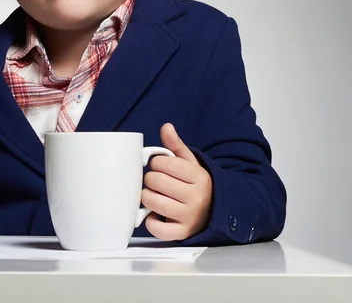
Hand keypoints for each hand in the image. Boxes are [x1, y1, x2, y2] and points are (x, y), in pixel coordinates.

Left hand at [142, 123, 211, 240]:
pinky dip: (150, 222)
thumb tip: (166, 127)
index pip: (164, 163)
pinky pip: (158, 229)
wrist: (213, 211)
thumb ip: (176, 145)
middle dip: (150, 179)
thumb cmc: (195, 184)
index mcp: (198, 177)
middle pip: (155, 181)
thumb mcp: (190, 163)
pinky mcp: (182, 233)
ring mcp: (189, 217)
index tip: (159, 166)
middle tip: (155, 181)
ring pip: (153, 202)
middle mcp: (195, 197)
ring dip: (147, 197)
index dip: (155, 163)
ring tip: (154, 194)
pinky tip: (154, 215)